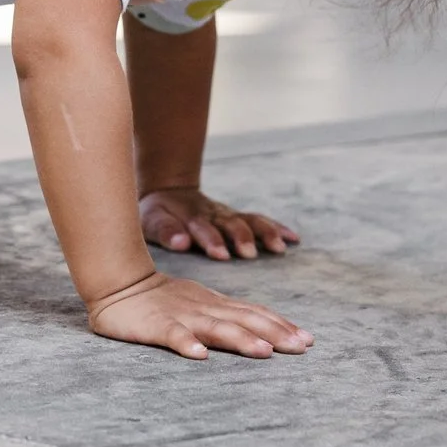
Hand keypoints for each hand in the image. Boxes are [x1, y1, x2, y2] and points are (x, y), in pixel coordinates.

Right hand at [87, 271, 311, 360]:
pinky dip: (186, 344)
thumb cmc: (160, 299)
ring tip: (263, 353)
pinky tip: (199, 355)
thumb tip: (262, 333)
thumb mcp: (199, 304)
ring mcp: (181, 316)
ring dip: (240, 339)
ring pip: (215, 327)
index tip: (308, 340)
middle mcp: (204, 308)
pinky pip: (172, 335)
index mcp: (215, 304)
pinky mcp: (155, 325)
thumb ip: (227, 316)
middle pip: (244, 320)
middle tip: (302, 347)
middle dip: (275, 333)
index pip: (254, 313)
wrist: (118, 282)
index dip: (281, 325)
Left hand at [139, 186, 301, 260]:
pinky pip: (259, 221)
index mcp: (191, 219)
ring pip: (249, 221)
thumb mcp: (153, 222)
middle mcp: (213, 215)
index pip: (202, 229)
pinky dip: (277, 229)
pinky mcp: (237, 218)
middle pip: (230, 225)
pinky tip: (293, 239)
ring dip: (264, 233)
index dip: (212, 241)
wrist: (168, 192)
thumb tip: (180, 243)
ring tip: (279, 248)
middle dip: (241, 238)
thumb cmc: (157, 215)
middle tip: (250, 253)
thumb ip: (167, 232)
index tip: (221, 254)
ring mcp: (227, 215)